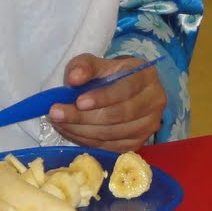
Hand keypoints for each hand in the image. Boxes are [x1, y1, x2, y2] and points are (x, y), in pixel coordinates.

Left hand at [48, 54, 164, 151]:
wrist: (122, 91)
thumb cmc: (108, 75)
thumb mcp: (96, 63)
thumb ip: (85, 66)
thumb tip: (74, 78)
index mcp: (146, 76)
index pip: (126, 89)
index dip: (102, 97)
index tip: (78, 102)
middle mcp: (154, 102)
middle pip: (119, 115)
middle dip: (84, 117)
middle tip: (56, 114)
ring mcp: (148, 126)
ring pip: (113, 133)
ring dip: (82, 131)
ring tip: (59, 122)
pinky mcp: (138, 143)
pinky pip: (111, 147)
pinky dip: (87, 141)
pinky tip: (70, 132)